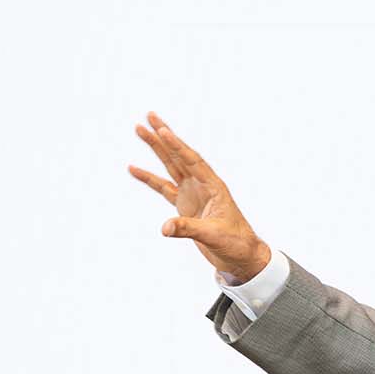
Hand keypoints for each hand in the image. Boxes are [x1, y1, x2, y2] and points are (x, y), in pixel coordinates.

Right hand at [128, 113, 270, 282]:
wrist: (240, 256)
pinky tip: (134, 168)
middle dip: (165, 136)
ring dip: (156, 149)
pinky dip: (149, 179)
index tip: (163, 130)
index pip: (193, 161)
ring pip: (171, 166)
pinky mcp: (185, 206)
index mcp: (214, 187)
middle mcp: (203, 185)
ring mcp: (193, 194)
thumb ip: (188, 230)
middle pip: (180, 156)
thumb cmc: (235, 243)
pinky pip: (163, 188)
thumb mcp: (213, 236)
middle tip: (149, 116)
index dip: (177, 145)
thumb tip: (165, 228)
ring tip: (140, 130)